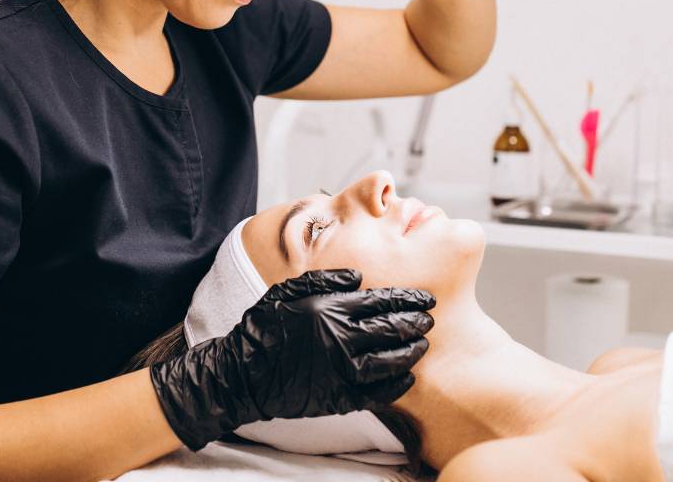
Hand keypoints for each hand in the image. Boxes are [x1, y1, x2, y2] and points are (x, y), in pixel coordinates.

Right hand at [150, 268, 435, 450]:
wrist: (242, 374)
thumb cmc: (264, 327)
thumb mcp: (289, 289)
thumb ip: (326, 278)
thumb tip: (359, 275)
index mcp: (331, 308)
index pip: (383, 300)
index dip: (409, 298)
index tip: (426, 298)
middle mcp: (341, 338)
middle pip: (393, 328)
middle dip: (417, 322)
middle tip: (430, 319)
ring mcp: (342, 371)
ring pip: (392, 360)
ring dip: (412, 351)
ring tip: (423, 345)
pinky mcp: (339, 397)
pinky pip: (378, 392)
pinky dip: (397, 384)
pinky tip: (407, 376)